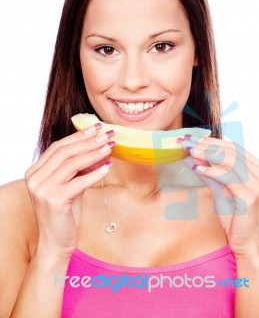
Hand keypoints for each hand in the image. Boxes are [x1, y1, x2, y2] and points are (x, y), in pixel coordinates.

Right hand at [25, 124, 114, 258]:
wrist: (55, 244)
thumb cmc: (64, 215)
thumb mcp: (71, 186)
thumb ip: (80, 169)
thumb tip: (99, 149)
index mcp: (35, 172)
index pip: (58, 147)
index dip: (78, 136)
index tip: (96, 127)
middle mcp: (35, 179)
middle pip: (64, 152)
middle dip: (88, 141)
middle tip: (106, 134)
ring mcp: (43, 190)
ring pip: (71, 164)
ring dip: (93, 153)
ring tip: (109, 147)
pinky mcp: (55, 201)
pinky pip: (79, 182)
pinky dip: (95, 173)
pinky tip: (108, 167)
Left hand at [181, 135, 258, 260]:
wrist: (248, 246)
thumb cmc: (236, 220)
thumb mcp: (221, 190)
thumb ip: (210, 173)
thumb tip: (192, 156)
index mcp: (257, 170)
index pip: (233, 148)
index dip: (211, 141)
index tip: (191, 139)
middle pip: (231, 150)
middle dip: (206, 144)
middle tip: (186, 141)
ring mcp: (258, 185)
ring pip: (230, 159)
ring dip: (206, 153)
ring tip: (189, 150)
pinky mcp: (251, 196)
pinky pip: (228, 177)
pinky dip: (211, 170)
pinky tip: (197, 168)